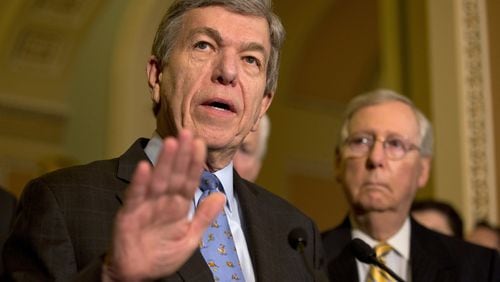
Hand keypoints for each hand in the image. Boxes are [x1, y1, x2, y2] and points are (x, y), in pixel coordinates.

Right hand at [103, 130, 224, 280]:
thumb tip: (221, 196)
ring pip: (157, 180)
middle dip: (182, 154)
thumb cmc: (162, 256)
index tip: (201, 144)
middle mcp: (163, 201)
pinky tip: (146, 167)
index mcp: (178, 206)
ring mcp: (146, 206)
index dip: (195, 163)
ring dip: (164, 161)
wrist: (137, 276)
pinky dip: (140, 182)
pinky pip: (136, 196)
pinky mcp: (129, 214)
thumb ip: (203, 217)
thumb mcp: (190, 238)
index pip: (189, 180)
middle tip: (188, 133)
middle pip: (175, 174)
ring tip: (171, 142)